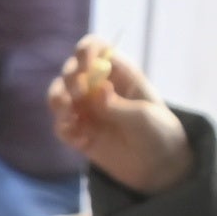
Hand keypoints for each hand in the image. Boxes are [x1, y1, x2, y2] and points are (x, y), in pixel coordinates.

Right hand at [46, 38, 189, 194]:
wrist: (159, 167)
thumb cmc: (159, 132)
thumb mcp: (145, 118)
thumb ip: (119, 106)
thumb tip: (98, 90)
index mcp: (118, 73)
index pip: (94, 48)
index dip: (85, 52)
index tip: (84, 67)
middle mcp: (97, 86)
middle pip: (70, 70)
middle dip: (69, 79)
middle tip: (78, 95)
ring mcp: (86, 109)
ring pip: (58, 95)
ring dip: (57, 102)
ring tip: (69, 118)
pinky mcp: (79, 132)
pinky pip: (61, 126)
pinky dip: (65, 130)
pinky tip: (83, 142)